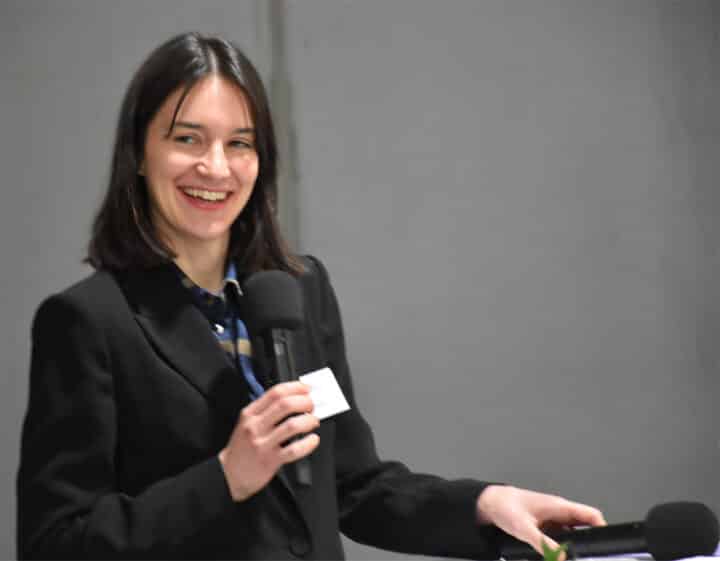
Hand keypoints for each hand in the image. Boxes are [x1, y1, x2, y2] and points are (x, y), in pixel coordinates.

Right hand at [218, 381, 319, 501]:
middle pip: (285, 405)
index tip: (307, 389)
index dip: (295, 388)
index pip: (275, 393)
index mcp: (250, 414)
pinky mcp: (270, 460)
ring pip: (291, 425)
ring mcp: (262, 443)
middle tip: (312, 405)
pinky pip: (293, 450)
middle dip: (304, 402)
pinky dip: (308, 443)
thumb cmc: (242, 448)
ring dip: (308, 421)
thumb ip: (265, 410)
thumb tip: (293, 399)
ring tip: (313, 421)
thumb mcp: (246, 423)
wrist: (228, 474)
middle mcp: (255, 426)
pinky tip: (312, 440)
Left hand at [476, 485, 606, 558]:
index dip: (603, 527)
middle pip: (584, 527)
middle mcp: (558, 511)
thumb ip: (543, 544)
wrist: (490, 502)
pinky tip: (556, 554)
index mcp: (559, 506)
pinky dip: (562, 547)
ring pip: (572, 534)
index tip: (607, 542)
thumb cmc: (506, 506)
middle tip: (588, 555)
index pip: (591, 515)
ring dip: (573, 546)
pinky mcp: (545, 526)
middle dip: (588, 542)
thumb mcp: (524, 528)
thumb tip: (561, 557)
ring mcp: (553, 519)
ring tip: (572, 555)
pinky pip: (560, 538)